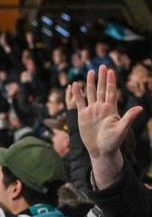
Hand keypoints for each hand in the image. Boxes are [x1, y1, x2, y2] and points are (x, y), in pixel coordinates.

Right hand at [74, 66, 140, 189]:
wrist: (101, 150)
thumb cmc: (113, 141)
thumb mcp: (122, 129)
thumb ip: (129, 117)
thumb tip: (140, 108)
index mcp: (111, 109)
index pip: (111, 92)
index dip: (111, 81)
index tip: (111, 71)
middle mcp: (101, 107)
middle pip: (102, 89)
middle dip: (102, 78)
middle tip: (102, 66)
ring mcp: (92, 111)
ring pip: (91, 94)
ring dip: (91, 83)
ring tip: (90, 72)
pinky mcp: (82, 116)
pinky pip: (79, 102)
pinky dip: (78, 94)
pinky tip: (76, 85)